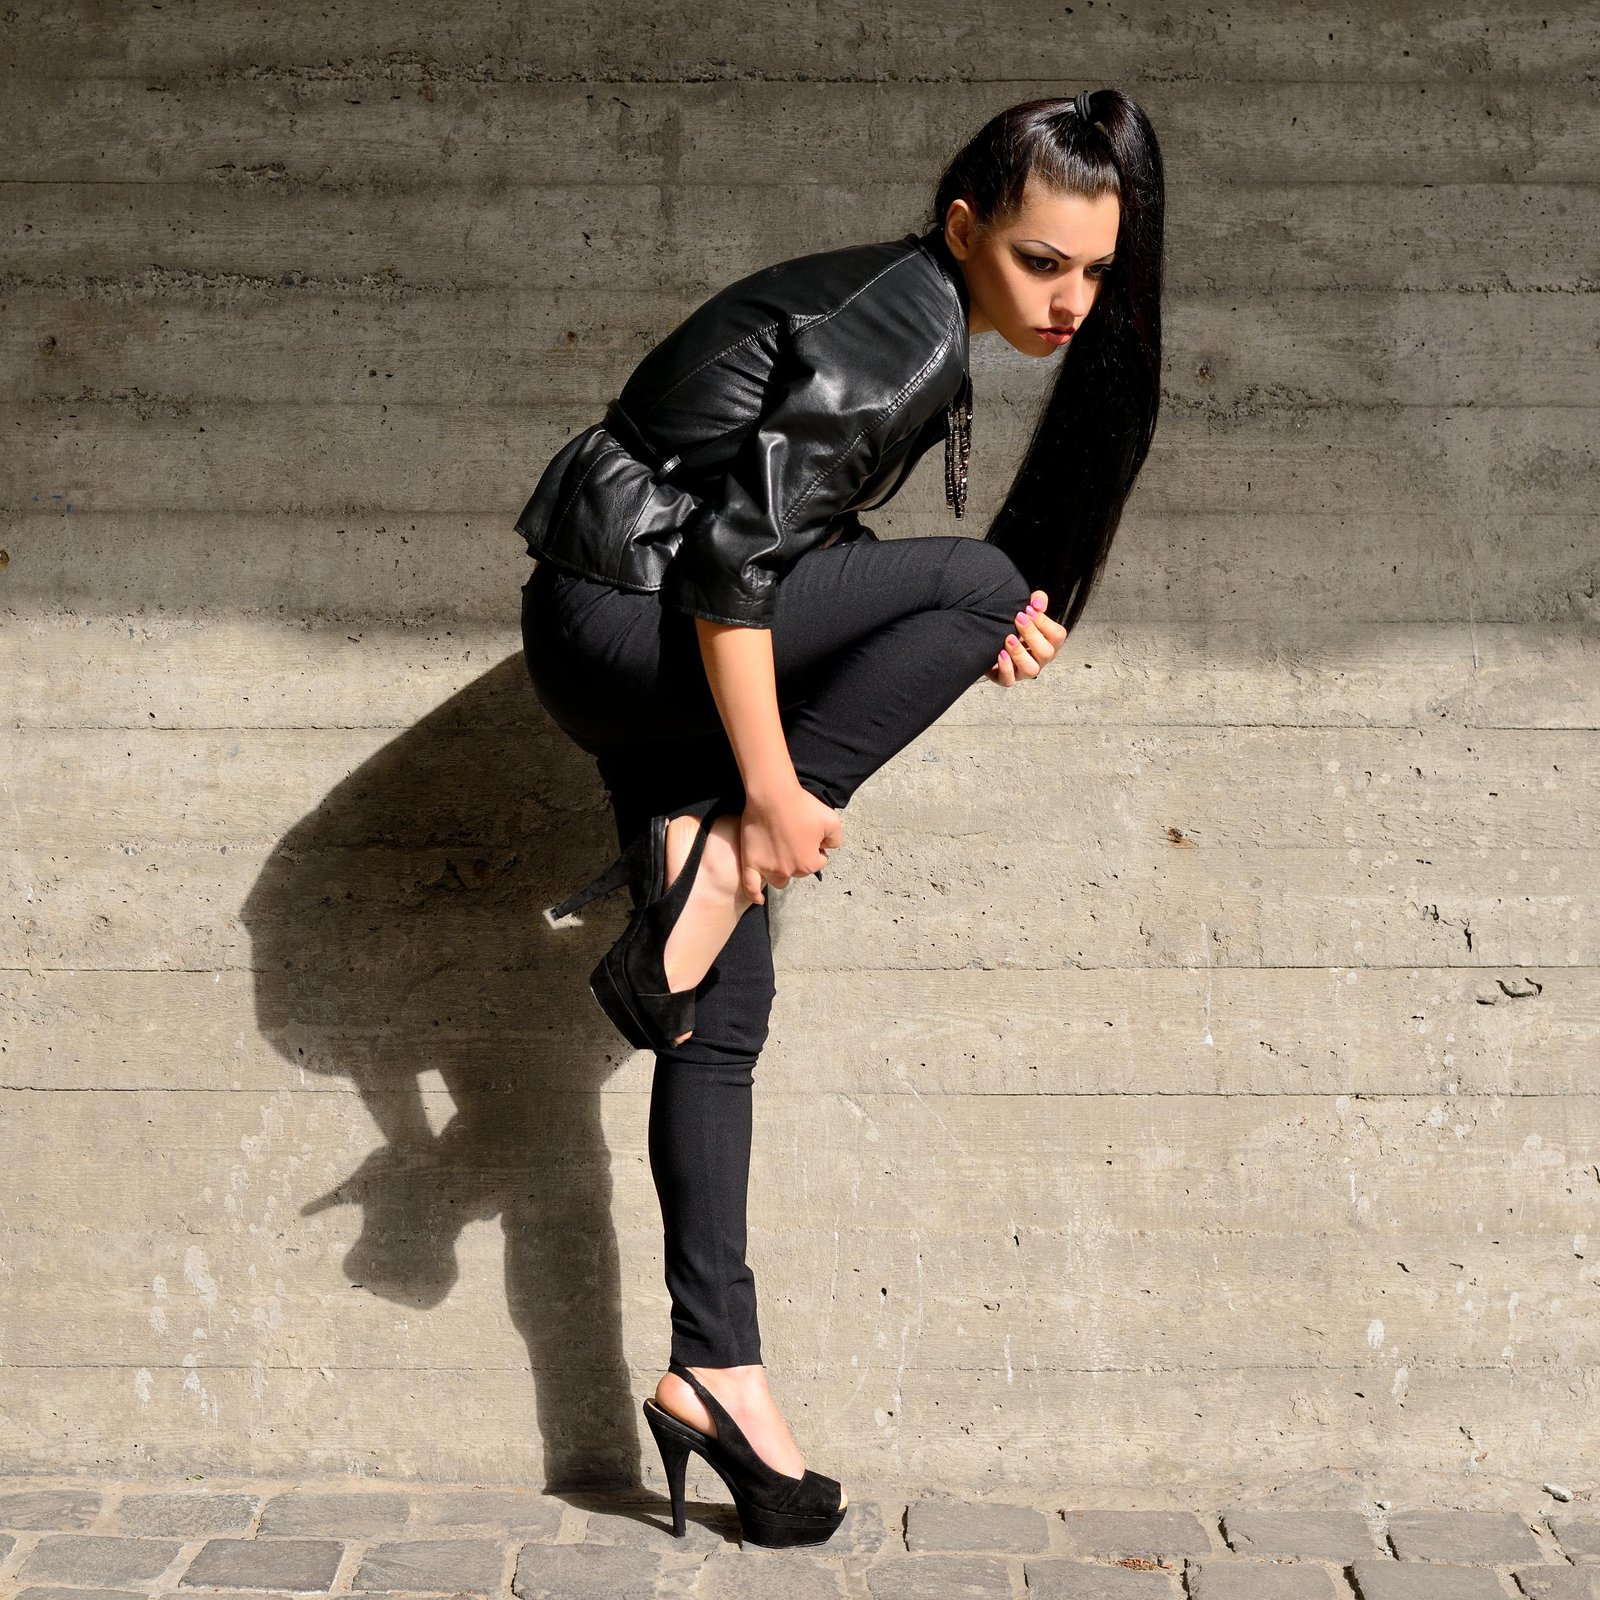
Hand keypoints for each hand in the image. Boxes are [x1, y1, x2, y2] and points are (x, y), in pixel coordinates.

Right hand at [738, 782, 843, 903]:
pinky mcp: (751, 863)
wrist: (773, 796)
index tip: (809, 833)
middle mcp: (790, 871)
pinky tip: (758, 899)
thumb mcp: (832, 821)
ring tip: (780, 856)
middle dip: (799, 857)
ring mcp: (769, 869)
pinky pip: (752, 887)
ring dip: (782, 872)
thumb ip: (836, 840)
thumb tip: (827, 847)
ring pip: (779, 880)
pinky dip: (755, 894)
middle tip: (793, 837)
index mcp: (810, 863)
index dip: (816, 847)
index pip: (819, 862)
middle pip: (799, 870)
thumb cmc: (802, 806)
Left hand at [987, 589, 1067, 685]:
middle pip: (1046, 653)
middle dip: (1032, 634)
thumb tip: (1037, 603)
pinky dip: (1006, 668)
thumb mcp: (1027, 610)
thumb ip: (1037, 602)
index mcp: (1049, 642)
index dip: (1044, 622)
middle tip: (1018, 619)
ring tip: (1008, 638)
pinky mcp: (1006, 678)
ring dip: (1020, 653)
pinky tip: (1000, 654)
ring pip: (1031, 670)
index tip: (1028, 610)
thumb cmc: (1014, 626)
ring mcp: (1024, 671)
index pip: (1058, 635)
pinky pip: (1009, 680)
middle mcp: (1040, 659)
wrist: (991, 639)